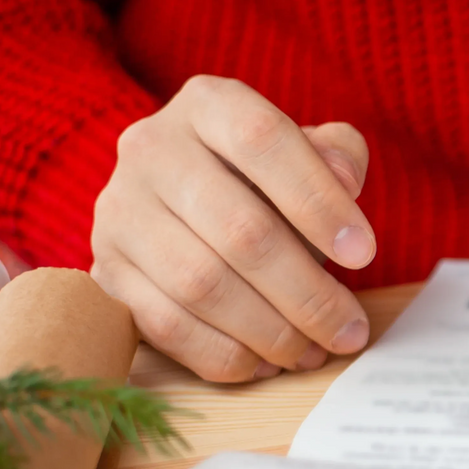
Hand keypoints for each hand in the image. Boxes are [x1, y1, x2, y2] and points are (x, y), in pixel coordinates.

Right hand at [91, 76, 377, 381]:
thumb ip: (337, 155)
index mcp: (208, 105)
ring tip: (312, 352)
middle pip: (239, 229)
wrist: (178, 203)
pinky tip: (265, 363)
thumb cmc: (263, 179)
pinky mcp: (104, 270)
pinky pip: (164, 325)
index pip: (263, 141)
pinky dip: (223, 354)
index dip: (318, 201)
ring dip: (269, 331)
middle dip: (307, 293)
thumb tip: (345, 180)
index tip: (364, 255)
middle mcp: (151, 149)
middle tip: (349, 330)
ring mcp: (119, 211)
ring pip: (201, 284)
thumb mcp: (307, 152)